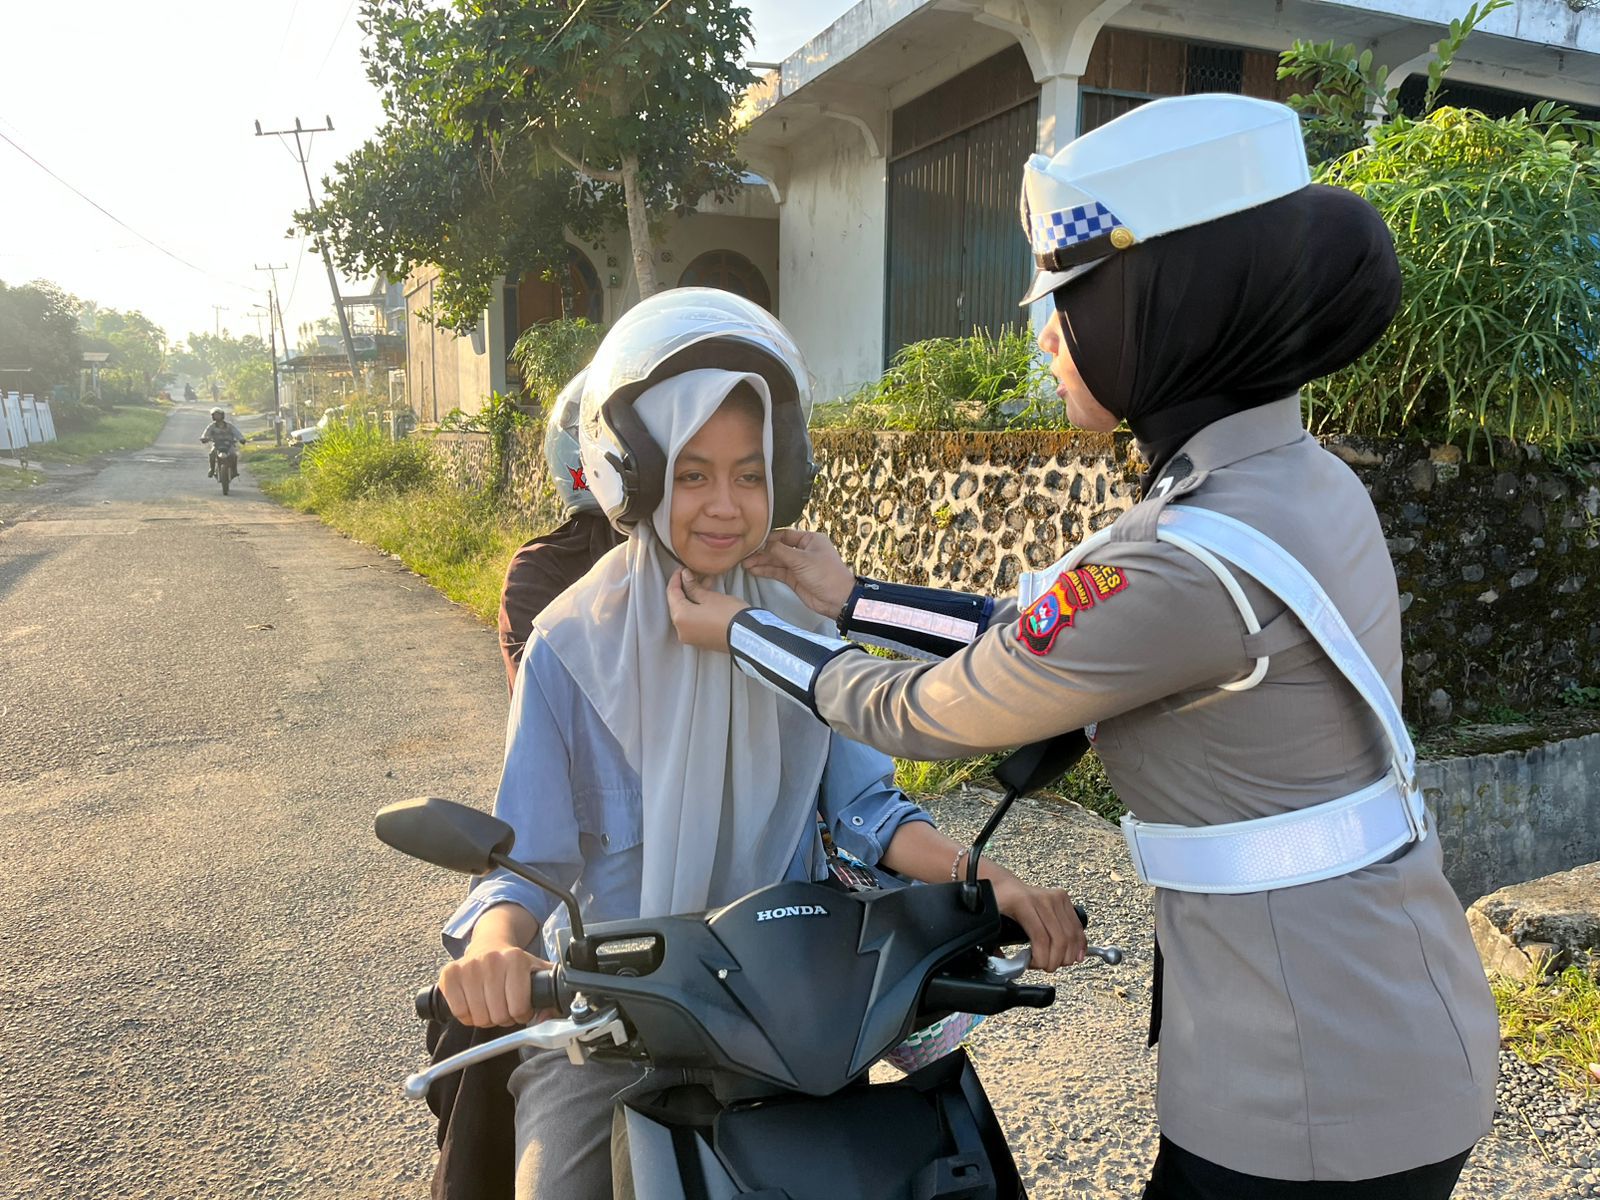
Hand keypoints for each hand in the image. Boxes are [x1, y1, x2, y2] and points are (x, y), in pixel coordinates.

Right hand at [437, 942, 552, 1027]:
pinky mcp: (450, 973)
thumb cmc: (513, 965)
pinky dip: (466, 1015)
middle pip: (498, 1015)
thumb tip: (545, 1019)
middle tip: (503, 1005)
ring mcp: (469, 966)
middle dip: (503, 1017)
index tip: (519, 1006)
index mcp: (516, 959)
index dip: (521, 1014)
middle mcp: (492, 960)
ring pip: (478, 1017)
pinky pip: (459, 1012)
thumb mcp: (538, 973)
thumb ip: (551, 996)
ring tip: (489, 1003)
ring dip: (485, 1017)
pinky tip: (473, 1002)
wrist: (489, 943)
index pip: (519, 1009)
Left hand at [667, 568, 749, 652]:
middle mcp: (681, 630)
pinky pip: (693, 622)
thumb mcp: (709, 597)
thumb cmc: (729, 615)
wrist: (747, 636)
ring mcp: (691, 638)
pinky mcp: (701, 641)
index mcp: (680, 618)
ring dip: (693, 598)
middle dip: (686, 588)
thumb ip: (693, 586)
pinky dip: (697, 610)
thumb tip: (685, 577)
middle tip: (694, 575)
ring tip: (705, 584)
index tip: (682, 569)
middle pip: (678, 604)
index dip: (676, 579)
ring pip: (686, 613)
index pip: (671, 593)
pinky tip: (707, 599)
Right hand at [744, 529, 853, 618]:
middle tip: (745, 554)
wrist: (837, 599)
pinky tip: (753, 570)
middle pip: (778, 548)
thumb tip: (764, 544)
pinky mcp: (794, 579)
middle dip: (762, 552)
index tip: (753, 540)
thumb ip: (780, 551)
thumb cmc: (825, 574)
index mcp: (809, 540)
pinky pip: (777, 572)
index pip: (785, 534)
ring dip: (761, 562)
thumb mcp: (802, 559)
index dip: (769, 538)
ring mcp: (798, 565)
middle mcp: (803, 550)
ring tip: (745, 563)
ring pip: (776, 561)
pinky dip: (766, 571)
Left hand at [987, 868, 1084, 971]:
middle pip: (1059, 939)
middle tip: (1046, 967)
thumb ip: (994, 946)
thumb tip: (1008, 968)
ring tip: (1057, 962)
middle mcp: (1041, 898)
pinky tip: (1076, 955)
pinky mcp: (1063, 898)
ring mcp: (1054, 897)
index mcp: (1022, 903)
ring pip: (1071, 934)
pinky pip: (1077, 926)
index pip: (1041, 938)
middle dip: (1055, 961)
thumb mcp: (991, 921)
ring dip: (1068, 956)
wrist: (1005, 885)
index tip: (1031, 965)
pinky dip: (1079, 943)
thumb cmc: (998, 902)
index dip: (1040, 959)